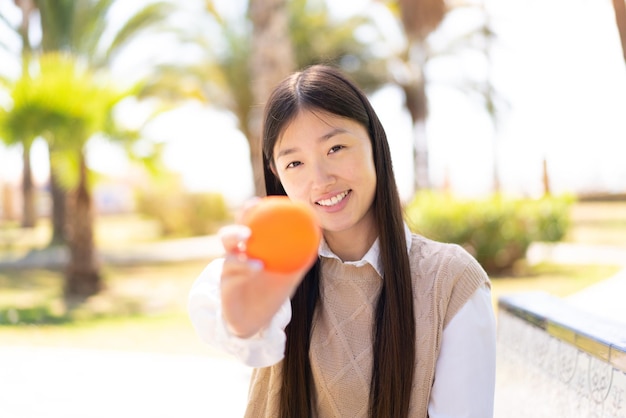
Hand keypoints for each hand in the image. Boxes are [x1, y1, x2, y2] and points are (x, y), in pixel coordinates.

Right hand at [218, 206, 311, 337]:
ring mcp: (228, 273)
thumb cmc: (271, 290)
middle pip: (229, 236)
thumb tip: (318, 235)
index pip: (245, 226)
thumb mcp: (288, 273)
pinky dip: (245, 268)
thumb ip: (301, 255)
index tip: (257, 201)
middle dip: (237, 225)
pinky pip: (233, 277)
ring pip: (228, 255)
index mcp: (247, 249)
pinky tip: (257, 265)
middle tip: (250, 219)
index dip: (248, 212)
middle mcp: (234, 258)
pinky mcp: (225, 289)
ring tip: (249, 239)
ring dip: (237, 245)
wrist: (255, 319)